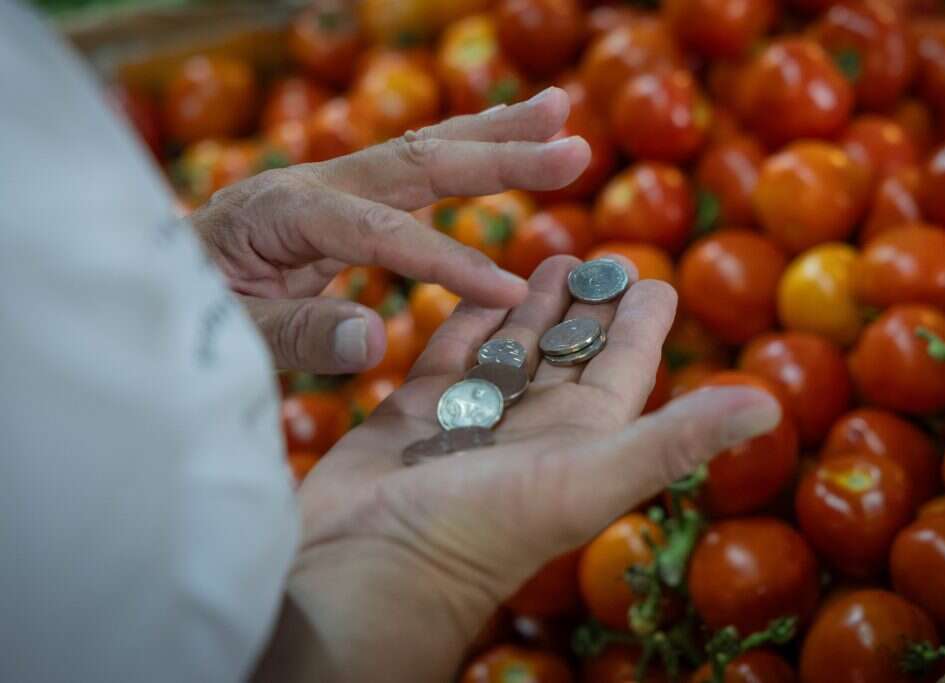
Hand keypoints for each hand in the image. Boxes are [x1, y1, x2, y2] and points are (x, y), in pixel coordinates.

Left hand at [190, 87, 589, 373]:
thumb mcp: (225, 337)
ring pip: (422, 150)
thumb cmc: (179, 317)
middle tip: (571, 143)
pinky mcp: (336, 199)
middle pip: (417, 160)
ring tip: (557, 112)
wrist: (146, 286)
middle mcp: (310, 184)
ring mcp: (325, 185)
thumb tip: (372, 339)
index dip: (448, 261)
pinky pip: (410, 171)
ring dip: (492, 133)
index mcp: (282, 214)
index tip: (510, 295)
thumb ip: (296, 336)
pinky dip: (462, 154)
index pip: (382, 234)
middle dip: (498, 154)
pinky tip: (501, 139)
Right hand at [254, 256, 781, 682]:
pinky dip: (467, 319)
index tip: (658, 280)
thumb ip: (674, 438)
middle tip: (600, 254)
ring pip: (512, 348)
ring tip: (549, 258)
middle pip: (569, 352)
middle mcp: (531, 427)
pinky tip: (478, 287)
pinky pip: (450, 353)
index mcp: (581, 438)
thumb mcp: (591, 478)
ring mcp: (470, 418)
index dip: (642, 324)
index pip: (622, 368)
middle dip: (587, 304)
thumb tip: (769, 407)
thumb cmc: (481, 531)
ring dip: (533, 306)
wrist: (369, 568)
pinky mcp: (413, 411)